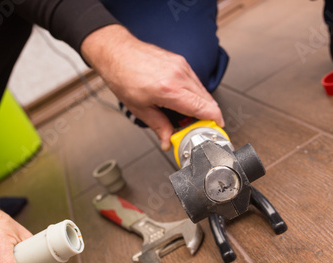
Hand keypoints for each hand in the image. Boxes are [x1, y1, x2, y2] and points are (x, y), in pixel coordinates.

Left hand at [81, 25, 224, 150]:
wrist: (116, 51)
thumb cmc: (123, 75)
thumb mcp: (139, 108)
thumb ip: (159, 126)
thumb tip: (167, 141)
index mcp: (169, 90)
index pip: (203, 108)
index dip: (214, 121)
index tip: (216, 129)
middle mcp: (179, 76)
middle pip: (207, 101)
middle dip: (207, 116)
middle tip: (197, 128)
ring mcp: (181, 66)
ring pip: (203, 91)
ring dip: (201, 105)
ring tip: (187, 115)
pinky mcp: (181, 61)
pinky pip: (195, 81)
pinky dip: (195, 93)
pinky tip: (184, 100)